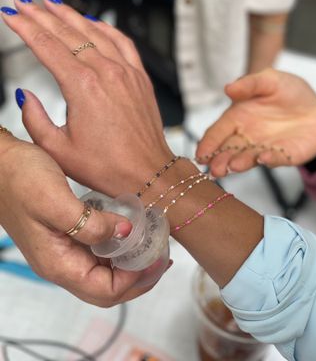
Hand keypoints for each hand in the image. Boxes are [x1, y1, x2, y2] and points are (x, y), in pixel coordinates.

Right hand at [0, 133, 155, 306]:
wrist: (0, 162)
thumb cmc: (19, 178)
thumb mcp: (55, 200)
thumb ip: (90, 224)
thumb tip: (124, 235)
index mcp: (58, 262)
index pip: (104, 290)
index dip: (134, 279)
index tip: (155, 258)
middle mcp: (62, 262)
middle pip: (107, 287)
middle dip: (138, 276)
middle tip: (162, 256)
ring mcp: (65, 249)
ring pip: (105, 270)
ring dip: (131, 261)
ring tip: (152, 244)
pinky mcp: (68, 234)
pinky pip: (98, 250)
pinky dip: (118, 245)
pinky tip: (129, 230)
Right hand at [1, 0, 172, 196]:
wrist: (147, 172)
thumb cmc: (108, 166)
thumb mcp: (58, 150)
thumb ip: (35, 119)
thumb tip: (26, 96)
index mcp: (82, 87)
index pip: (45, 45)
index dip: (24, 27)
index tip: (10, 16)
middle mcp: (106, 72)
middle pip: (67, 32)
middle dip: (41, 14)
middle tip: (24, 2)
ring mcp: (126, 72)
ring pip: (94, 31)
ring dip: (70, 15)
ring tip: (52, 3)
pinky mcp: (140, 77)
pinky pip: (122, 41)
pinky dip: (105, 27)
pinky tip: (94, 22)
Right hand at [196, 69, 315, 176]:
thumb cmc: (289, 93)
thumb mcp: (269, 80)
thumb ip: (249, 84)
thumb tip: (228, 88)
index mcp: (237, 118)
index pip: (217, 133)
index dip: (208, 144)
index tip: (200, 154)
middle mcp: (246, 137)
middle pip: (228, 150)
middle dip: (220, 160)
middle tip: (214, 169)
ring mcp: (263, 148)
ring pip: (247, 158)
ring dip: (239, 163)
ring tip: (232, 167)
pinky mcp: (283, 155)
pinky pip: (276, 159)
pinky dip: (270, 160)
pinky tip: (264, 159)